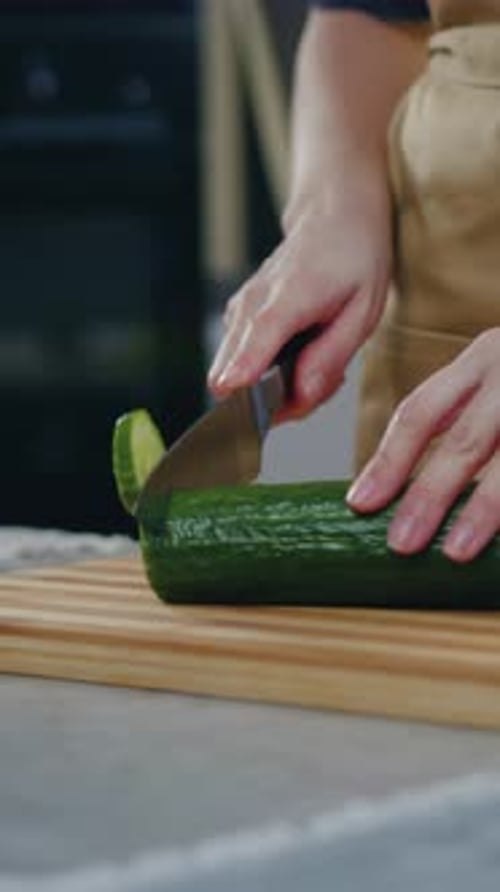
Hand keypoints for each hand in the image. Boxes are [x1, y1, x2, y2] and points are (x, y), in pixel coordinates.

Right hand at [207, 178, 391, 421]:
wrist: (334, 215)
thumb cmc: (354, 260)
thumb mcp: (364, 311)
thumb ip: (330, 357)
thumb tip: (300, 396)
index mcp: (286, 300)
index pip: (251, 348)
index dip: (244, 382)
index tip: (243, 405)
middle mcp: (251, 305)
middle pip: (233, 375)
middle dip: (274, 401)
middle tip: (320, 381)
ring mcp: (239, 311)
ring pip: (237, 376)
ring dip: (277, 387)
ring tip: (318, 359)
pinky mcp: (238, 317)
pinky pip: (244, 363)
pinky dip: (273, 371)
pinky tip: (302, 352)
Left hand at [347, 329, 499, 562]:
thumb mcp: (496, 380)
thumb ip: (462, 418)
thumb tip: (400, 491)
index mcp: (482, 361)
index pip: (422, 411)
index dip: (389, 460)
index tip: (361, 503)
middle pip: (465, 439)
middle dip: (429, 495)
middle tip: (401, 543)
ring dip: (484, 508)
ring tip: (456, 551)